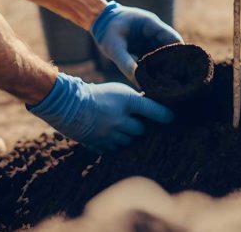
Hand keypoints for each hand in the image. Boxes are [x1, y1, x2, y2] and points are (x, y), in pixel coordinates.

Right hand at [27, 72, 173, 151]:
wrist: (68, 105)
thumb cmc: (96, 95)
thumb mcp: (117, 91)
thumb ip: (133, 101)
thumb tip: (152, 111)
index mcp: (126, 101)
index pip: (153, 110)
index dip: (165, 115)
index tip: (173, 118)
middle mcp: (120, 119)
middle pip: (141, 130)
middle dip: (139, 127)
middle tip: (134, 121)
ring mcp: (110, 134)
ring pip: (129, 141)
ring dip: (127, 136)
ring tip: (118, 127)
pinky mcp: (101, 145)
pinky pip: (115, 149)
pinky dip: (115, 143)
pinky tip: (108, 134)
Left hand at [91, 1, 182, 82]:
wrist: (99, 22)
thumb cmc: (106, 31)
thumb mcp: (113, 47)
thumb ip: (126, 64)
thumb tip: (139, 82)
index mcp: (150, 24)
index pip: (172, 38)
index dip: (180, 53)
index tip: (184, 70)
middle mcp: (154, 32)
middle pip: (171, 48)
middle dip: (175, 64)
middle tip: (179, 83)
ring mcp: (150, 40)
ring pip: (164, 55)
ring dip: (166, 68)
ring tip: (170, 86)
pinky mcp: (145, 48)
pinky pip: (154, 59)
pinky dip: (156, 69)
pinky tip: (157, 83)